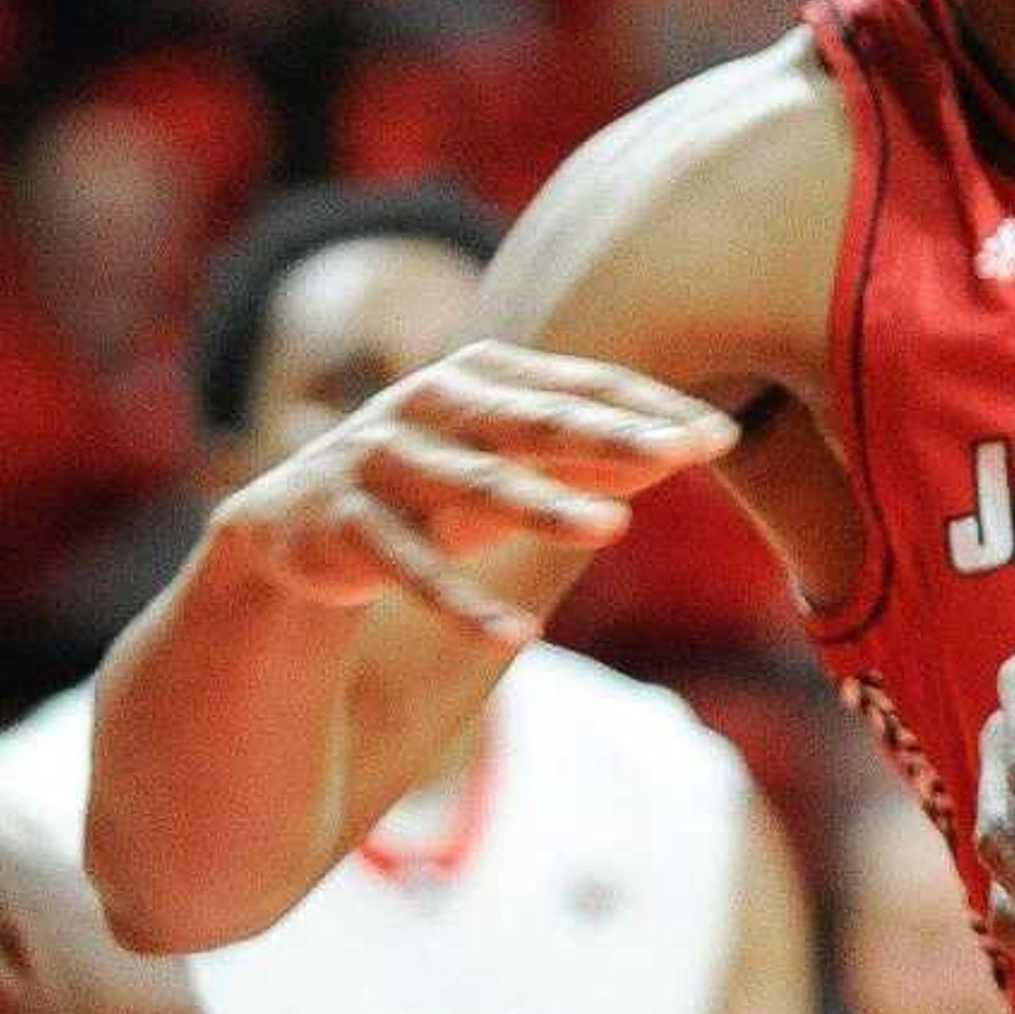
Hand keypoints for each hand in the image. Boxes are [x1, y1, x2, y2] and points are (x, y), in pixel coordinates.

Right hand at [207, 340, 737, 644]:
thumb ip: (593, 455)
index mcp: (479, 376)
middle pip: (533, 422)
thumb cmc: (434, 483)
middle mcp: (429, 403)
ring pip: (472, 484)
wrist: (292, 522)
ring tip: (614, 529)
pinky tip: (517, 637)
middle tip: (685, 454)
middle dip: (612, 437)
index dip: (650, 410)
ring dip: (543, 506)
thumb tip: (697, 446)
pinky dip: (462, 604)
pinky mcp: (342, 523)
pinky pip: (410, 567)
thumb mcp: (511, 462)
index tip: (722, 437)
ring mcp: (381, 459)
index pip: (580, 387)